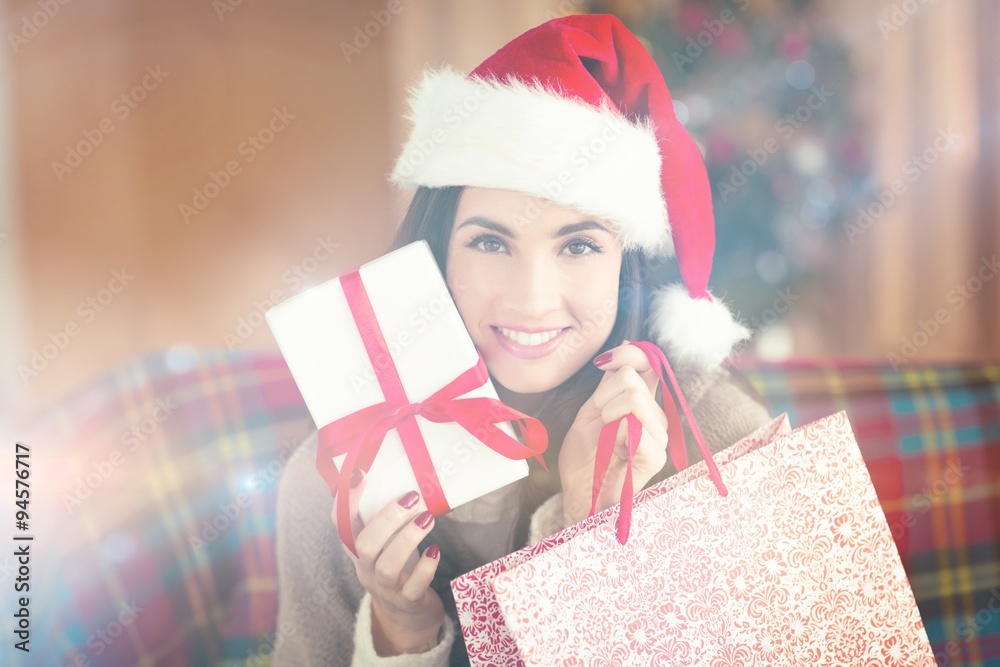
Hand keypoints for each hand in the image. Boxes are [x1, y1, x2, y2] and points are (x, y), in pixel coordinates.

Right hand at [332, 473, 443, 655]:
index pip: (340, 522)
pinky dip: (425, 568)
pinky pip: (413, 587)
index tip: (360, 472)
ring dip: (407, 539)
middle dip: (386, 519)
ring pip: (387, 565)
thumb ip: (386, 514)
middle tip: (411, 497)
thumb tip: (402, 471)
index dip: (347, 499)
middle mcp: (366, 567)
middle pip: (364, 545)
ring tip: (428, 518)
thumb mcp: (386, 540)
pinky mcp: (407, 602)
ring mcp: (385, 587)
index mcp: (357, 547)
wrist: (407, 616)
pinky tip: (435, 551)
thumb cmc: (398, 564)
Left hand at [559, 340, 669, 525]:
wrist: (580, 494)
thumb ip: (610, 382)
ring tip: (606, 436)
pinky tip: (613, 450)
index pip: (648, 364)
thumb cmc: (585, 458)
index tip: (605, 364)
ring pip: (634, 397)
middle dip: (604, 395)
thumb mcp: (592, 411)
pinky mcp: (656, 456)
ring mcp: (659, 436)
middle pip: (633, 378)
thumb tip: (628, 346)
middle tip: (600, 420)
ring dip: (608, 414)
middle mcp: (655, 416)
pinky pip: (634, 425)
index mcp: (642, 403)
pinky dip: (615, 433)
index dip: (628, 356)